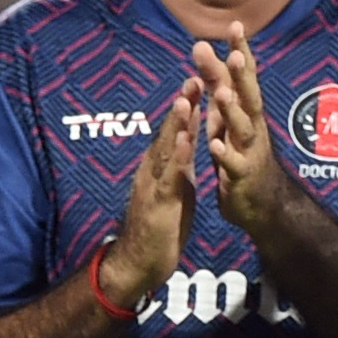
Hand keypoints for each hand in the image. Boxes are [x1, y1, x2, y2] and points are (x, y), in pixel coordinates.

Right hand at [99, 82, 197, 304]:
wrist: (139, 262)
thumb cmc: (159, 228)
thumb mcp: (175, 190)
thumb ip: (179, 165)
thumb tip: (187, 142)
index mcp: (161, 167)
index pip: (176, 132)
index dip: (188, 107)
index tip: (199, 80)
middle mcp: (153, 170)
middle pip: (169, 132)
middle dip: (183, 104)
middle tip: (194, 75)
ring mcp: (153, 185)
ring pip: (165, 149)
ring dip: (176, 124)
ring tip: (186, 98)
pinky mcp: (158, 203)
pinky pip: (168, 177)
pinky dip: (176, 157)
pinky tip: (184, 140)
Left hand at [193, 38, 297, 244]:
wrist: (261, 205)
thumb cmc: (242, 156)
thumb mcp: (227, 118)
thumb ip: (217, 86)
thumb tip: (206, 51)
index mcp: (246, 112)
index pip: (244, 76)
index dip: (241, 51)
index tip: (235, 24)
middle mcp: (252, 127)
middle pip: (248, 97)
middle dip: (242, 75)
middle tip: (235, 51)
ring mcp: (249, 152)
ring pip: (242, 128)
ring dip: (232, 111)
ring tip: (220, 93)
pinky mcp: (242, 177)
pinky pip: (233, 164)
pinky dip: (224, 154)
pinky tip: (213, 145)